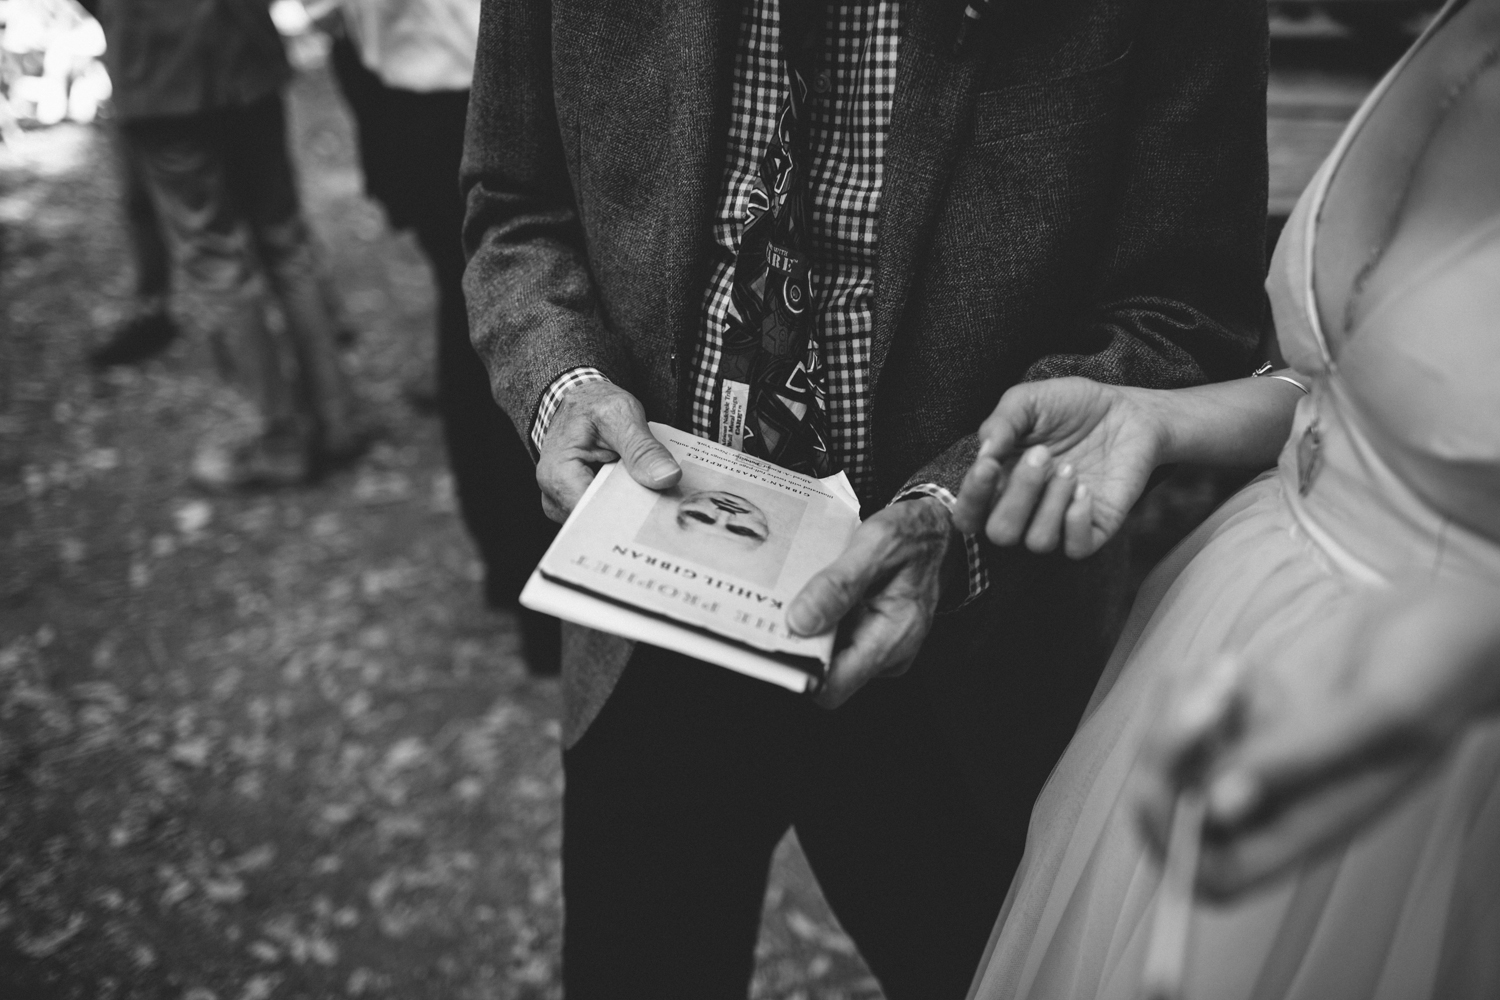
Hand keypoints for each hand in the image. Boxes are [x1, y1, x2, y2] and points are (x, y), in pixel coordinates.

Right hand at [535, 380, 680, 521]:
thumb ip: (642, 449)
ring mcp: (564, 503)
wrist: (581, 400)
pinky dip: (624, 501)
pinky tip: (640, 489)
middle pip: (600, 521)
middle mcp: (555, 496)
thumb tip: (667, 477)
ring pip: (604, 520)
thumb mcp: (621, 415)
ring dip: (630, 507)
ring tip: (651, 489)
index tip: (659, 511)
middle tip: (664, 499)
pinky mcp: (577, 502)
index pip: (595, 515)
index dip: (627, 516)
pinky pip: (604, 511)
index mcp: (558, 476)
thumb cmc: (592, 404)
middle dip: (633, 513)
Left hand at [787, 496, 953, 708]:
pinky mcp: (871, 638)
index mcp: (893, 638)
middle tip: (770, 609)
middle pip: (824, 672)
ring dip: (805, 629)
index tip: (766, 643)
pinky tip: (813, 593)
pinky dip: (818, 620)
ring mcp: (880, 649)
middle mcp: (888, 654)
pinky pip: (835, 639)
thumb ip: (839, 584)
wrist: (940, 532)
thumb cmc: (915, 535)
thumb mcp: (877, 544)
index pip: (833, 686)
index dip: (797, 670)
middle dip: (794, 644)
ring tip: (794, 593)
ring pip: (826, 655)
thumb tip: (799, 622)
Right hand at [953, 378, 1165, 558]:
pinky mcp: (1095, 527)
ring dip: (1052, 503)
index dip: (971, 498)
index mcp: (999, 484)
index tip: (989, 464)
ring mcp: (1060, 521)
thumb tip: (984, 455)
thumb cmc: (1072, 406)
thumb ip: (1000, 423)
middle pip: (1001, 534)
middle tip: (1043, 455)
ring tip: (1071, 469)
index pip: (968, 515)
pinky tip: (1086, 490)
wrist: (1128, 411)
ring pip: (1038, 542)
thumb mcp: (1029, 400)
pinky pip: (1075, 549)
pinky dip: (1077, 521)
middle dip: (1019, 495)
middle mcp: (1025, 510)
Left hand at [1133, 583, 1499, 900]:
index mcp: (1312, 825)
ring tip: (1226, 672)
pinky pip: (1182, 713)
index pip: (1215, 876)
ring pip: (1171, 757)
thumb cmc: (1439, 670)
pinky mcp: (1249, 710)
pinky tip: (1233, 663)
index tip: (1174, 785)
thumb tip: (1219, 804)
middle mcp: (1278, 797)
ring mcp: (1259, 752)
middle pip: (1175, 811)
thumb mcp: (1383, 713)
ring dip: (1175, 713)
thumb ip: (1304, 758)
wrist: (1452, 619)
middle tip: (1201, 703)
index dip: (1176, 846)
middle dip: (1164, 758)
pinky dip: (1187, 686)